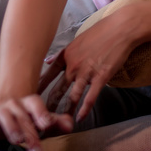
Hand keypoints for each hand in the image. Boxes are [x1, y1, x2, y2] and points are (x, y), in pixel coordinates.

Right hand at [0, 95, 72, 150]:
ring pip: (5, 117)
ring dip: (11, 127)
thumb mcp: (42, 118)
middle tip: (36, 148)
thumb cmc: (28, 117)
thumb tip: (69, 125)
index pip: (36, 104)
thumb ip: (56, 122)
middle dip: (29, 133)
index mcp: (30, 102)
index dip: (41, 113)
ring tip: (17, 139)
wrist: (7, 108)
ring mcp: (1, 112)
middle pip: (23, 117)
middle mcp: (15, 105)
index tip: (47, 124)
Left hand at [39, 5, 146, 122]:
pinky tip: (80, 118)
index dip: (38, 88)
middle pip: (57, 89)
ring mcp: (87, 72)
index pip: (47, 75)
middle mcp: (73, 65)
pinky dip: (85, 109)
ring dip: (65, 111)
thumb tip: (48, 61)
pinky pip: (91, 97)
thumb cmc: (101, 32)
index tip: (29, 98)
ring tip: (59, 122)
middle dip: (48, 105)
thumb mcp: (77, 40)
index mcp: (66, 56)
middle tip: (40, 117)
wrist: (121, 28)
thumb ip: (63, 53)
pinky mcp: (101, 77)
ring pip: (72, 96)